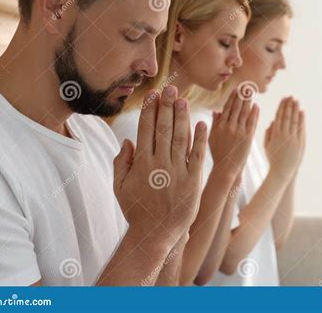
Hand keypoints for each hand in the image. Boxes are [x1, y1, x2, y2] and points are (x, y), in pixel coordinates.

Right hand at [113, 86, 207, 241]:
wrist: (157, 233)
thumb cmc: (137, 210)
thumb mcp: (120, 187)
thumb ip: (121, 162)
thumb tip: (127, 140)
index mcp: (141, 163)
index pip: (146, 130)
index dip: (150, 110)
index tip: (154, 95)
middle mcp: (159, 163)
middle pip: (164, 128)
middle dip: (167, 106)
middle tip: (171, 88)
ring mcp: (178, 171)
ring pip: (180, 137)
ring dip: (182, 116)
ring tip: (183, 99)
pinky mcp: (193, 180)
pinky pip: (197, 155)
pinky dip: (200, 138)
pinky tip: (202, 123)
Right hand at [208, 89, 258, 178]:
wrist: (226, 167)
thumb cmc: (218, 154)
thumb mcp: (212, 138)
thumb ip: (214, 123)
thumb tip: (216, 111)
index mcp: (219, 125)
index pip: (227, 108)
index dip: (232, 98)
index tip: (236, 89)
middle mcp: (229, 126)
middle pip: (236, 107)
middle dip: (241, 95)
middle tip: (246, 86)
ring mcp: (239, 131)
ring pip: (244, 112)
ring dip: (248, 101)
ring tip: (251, 92)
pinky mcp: (248, 136)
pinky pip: (252, 121)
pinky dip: (254, 113)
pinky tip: (256, 106)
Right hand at [264, 97, 304, 179]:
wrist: (282, 171)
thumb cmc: (273, 159)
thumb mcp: (266, 146)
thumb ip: (269, 133)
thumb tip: (273, 121)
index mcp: (275, 134)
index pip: (279, 117)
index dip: (281, 107)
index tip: (283, 99)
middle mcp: (284, 135)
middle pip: (287, 116)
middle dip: (289, 105)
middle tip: (290, 96)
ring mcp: (293, 139)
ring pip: (295, 121)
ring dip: (296, 109)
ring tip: (296, 101)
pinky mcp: (300, 143)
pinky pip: (301, 128)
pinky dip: (302, 120)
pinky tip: (302, 112)